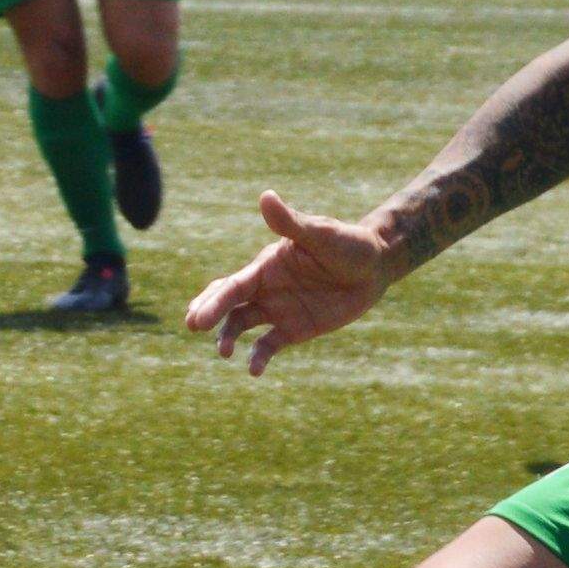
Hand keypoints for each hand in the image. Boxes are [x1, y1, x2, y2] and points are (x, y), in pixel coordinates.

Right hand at [184, 192, 392, 372]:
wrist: (375, 266)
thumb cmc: (347, 244)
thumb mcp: (319, 234)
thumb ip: (290, 223)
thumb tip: (266, 197)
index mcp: (266, 266)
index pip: (233, 285)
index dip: (214, 301)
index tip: (197, 317)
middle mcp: (265, 289)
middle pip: (228, 304)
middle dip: (209, 313)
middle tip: (194, 326)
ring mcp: (277, 310)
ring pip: (240, 324)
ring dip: (227, 338)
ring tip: (225, 352)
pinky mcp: (293, 329)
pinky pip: (267, 345)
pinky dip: (258, 358)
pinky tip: (254, 370)